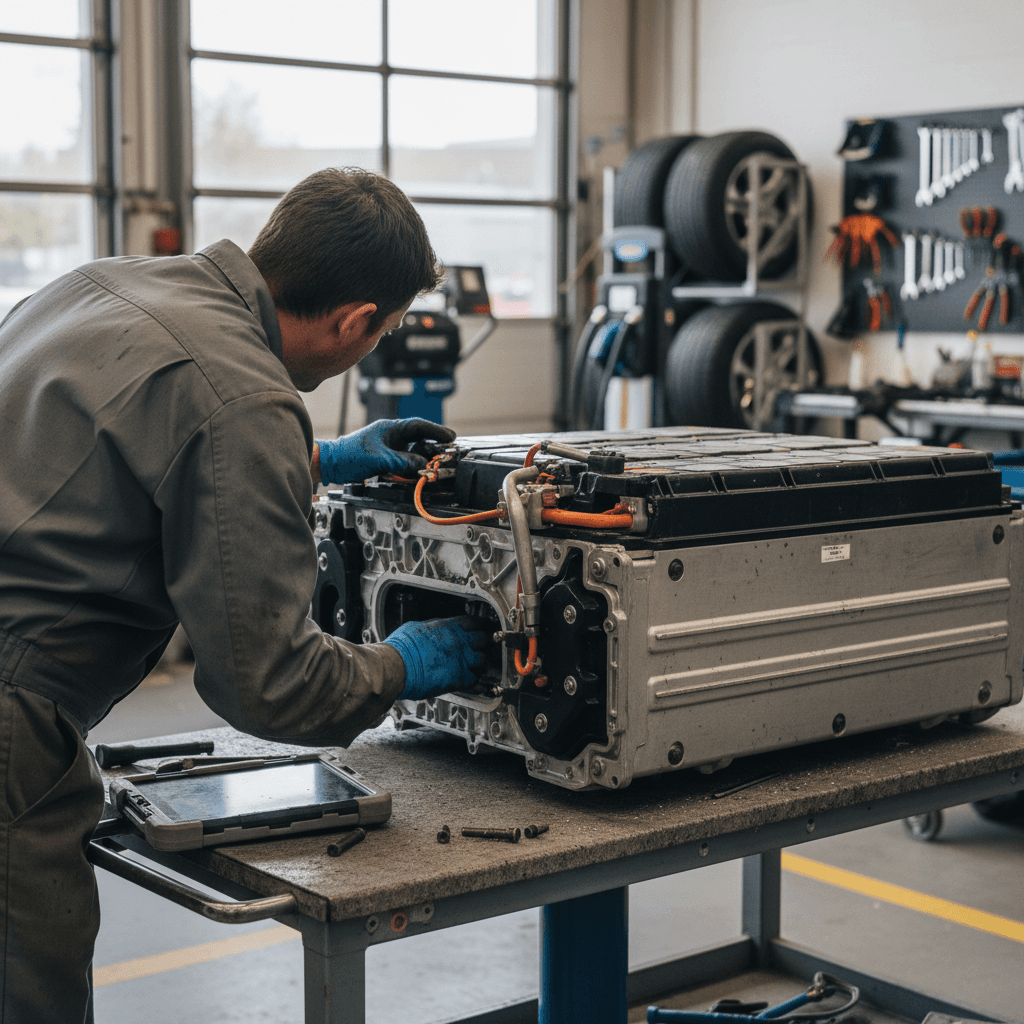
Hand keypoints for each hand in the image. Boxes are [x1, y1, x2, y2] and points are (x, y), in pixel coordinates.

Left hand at [316, 418, 455, 484]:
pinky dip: (412, 466)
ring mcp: (388, 447)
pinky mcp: (385, 458)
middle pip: (418, 438)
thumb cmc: (349, 455)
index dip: (436, 431)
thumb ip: (403, 461)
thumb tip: (422, 464)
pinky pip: (404, 461)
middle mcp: (391, 436)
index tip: (450, 437)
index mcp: (390, 428)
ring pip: (412, 451)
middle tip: (448, 451)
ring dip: (423, 457)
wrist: (330, 464)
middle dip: (433, 445)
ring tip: (435, 463)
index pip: (418, 426)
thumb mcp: (379, 459)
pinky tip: (418, 472)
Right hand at [383, 616, 488, 700]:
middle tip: (481, 645)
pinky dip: (473, 679)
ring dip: (479, 661)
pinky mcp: (458, 678)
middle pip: (483, 638)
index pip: (473, 621)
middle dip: (482, 642)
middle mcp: (458, 642)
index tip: (481, 626)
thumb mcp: (415, 627)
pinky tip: (468, 679)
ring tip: (475, 664)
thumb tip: (432, 629)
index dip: (479, 624)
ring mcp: (460, 660)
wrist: (397, 666)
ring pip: (482, 659)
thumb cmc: (400, 648)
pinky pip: (475, 679)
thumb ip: (430, 628)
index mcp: (448, 627)